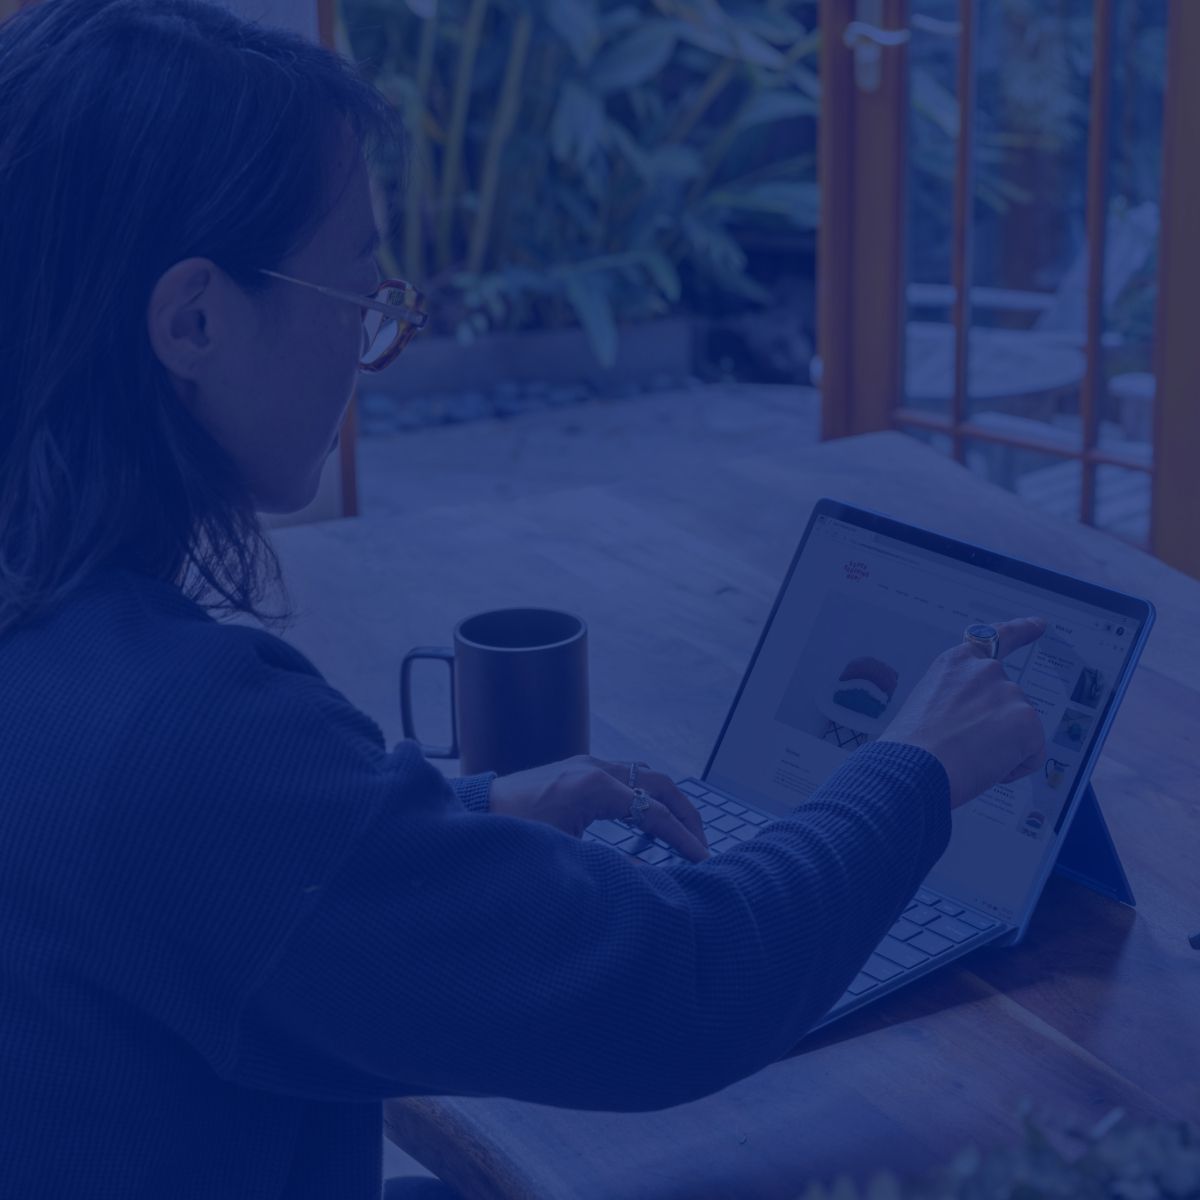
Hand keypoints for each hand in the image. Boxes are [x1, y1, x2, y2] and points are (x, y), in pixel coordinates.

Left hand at [487, 755, 711, 862]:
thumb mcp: (567, 855)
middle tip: (702, 844)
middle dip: (686, 815)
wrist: (478, 811)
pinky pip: (628, 775)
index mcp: (595, 788)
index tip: (703, 860)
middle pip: (661, 785)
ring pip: (647, 775)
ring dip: (669, 802)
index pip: (655, 813)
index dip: (683, 839)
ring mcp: (589, 763)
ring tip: (683, 833)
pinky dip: (648, 795)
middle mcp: (596, 767)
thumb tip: (651, 877)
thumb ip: (613, 864)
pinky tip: (650, 820)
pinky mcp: (581, 767)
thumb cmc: (514, 834)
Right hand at [878, 616, 1048, 808]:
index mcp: (956, 663)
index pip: (995, 638)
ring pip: (1018, 733)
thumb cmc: (910, 747)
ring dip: (999, 750)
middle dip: (997, 728)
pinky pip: (1031, 756)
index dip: (1021, 630)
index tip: (1039, 624)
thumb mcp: (928, 706)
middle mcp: (986, 671)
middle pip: (1009, 703)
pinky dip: (1012, 769)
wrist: (913, 768)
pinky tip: (983, 767)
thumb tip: (978, 726)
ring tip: (965, 757)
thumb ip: (960, 700)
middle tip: (964, 748)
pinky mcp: (1027, 720)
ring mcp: (1009, 693)